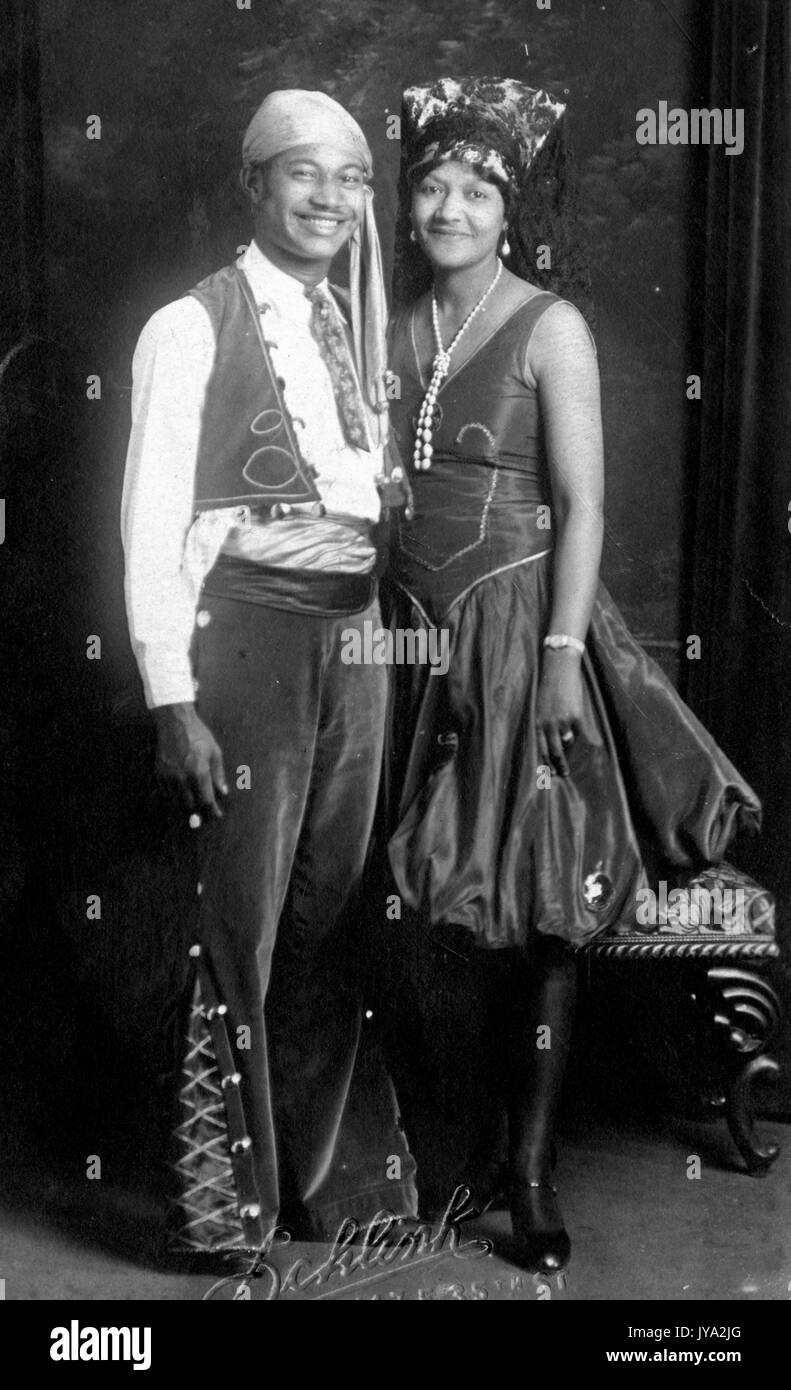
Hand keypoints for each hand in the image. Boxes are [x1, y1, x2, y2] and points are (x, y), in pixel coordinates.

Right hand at [154, 702, 227, 820]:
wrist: (174, 722)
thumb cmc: (199, 735)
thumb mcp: (214, 752)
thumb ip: (218, 774)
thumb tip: (223, 792)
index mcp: (199, 772)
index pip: (206, 800)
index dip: (212, 811)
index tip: (217, 816)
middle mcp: (182, 777)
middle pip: (190, 805)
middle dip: (199, 813)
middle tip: (205, 817)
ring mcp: (169, 777)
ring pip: (176, 802)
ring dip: (185, 809)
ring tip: (192, 812)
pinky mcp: (159, 774)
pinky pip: (166, 794)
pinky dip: (173, 799)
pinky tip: (179, 799)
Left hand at [535, 654, 583, 778]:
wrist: (559, 668)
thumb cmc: (549, 687)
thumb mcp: (541, 707)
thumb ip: (545, 724)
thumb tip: (558, 741)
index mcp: (537, 722)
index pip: (541, 748)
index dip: (546, 762)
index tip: (550, 773)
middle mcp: (548, 724)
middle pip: (555, 751)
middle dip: (559, 765)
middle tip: (563, 774)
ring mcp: (562, 721)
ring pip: (568, 743)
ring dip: (570, 749)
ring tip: (573, 758)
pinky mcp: (575, 716)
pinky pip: (579, 733)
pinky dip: (580, 736)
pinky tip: (581, 741)